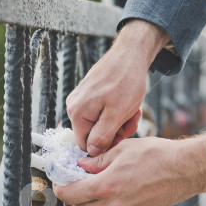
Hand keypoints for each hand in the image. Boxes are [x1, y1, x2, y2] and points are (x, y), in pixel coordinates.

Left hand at [53, 134, 205, 205]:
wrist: (187, 169)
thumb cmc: (157, 154)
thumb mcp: (122, 149)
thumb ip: (97, 160)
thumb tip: (80, 165)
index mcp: (106, 187)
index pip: (70, 195)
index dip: (59, 186)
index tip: (58, 177)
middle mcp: (114, 204)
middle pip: (82, 202)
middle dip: (75, 189)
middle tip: (77, 172)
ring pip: (100, 204)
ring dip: (95, 191)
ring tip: (102, 172)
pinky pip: (116, 205)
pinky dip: (112, 194)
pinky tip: (123, 178)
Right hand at [66, 20, 168, 155]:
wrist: (130, 54)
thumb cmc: (125, 81)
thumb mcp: (117, 114)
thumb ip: (102, 136)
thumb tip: (91, 152)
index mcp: (77, 114)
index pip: (86, 145)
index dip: (106, 144)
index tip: (123, 131)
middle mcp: (74, 106)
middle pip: (93, 134)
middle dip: (115, 131)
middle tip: (131, 118)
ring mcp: (81, 99)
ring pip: (100, 124)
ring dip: (118, 121)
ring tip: (132, 109)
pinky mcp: (90, 94)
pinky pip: (101, 112)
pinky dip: (116, 111)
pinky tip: (127, 102)